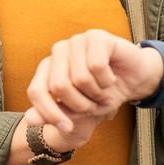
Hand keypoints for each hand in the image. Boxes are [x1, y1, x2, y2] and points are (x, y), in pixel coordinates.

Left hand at [24, 30, 163, 145]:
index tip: (67, 127)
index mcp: (47, 68)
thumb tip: (29, 120)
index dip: (50, 113)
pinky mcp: (95, 36)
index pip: (36, 91)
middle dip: (80, 104)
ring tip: (103, 90)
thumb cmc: (102, 94)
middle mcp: (58, 52)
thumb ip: (54, 114)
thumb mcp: (78, 111)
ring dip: (97, 93)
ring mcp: (75, 42)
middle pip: (59, 86)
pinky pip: (97, 66)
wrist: (134, 80)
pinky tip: (111, 78)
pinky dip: (107, 81)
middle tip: (93, 104)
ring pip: (80, 78)